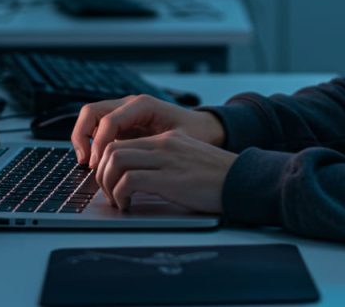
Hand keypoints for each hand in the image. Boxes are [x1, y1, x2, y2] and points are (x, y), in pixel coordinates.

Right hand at [70, 94, 225, 168]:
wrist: (203, 129)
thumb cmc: (194, 134)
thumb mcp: (179, 140)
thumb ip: (157, 147)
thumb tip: (131, 161)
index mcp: (143, 105)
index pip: (109, 120)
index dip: (100, 143)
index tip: (99, 163)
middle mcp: (129, 105)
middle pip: (91, 112)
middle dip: (83, 136)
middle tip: (86, 161)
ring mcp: (123, 113)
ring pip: (90, 118)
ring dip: (83, 139)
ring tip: (87, 162)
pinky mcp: (120, 124)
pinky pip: (96, 128)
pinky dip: (90, 142)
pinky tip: (96, 162)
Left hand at [95, 129, 236, 213]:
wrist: (243, 181)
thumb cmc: (218, 179)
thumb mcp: (188, 161)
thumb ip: (165, 164)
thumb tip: (138, 180)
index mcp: (168, 140)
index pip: (123, 142)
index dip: (108, 164)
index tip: (110, 182)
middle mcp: (164, 145)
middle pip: (112, 149)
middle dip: (102, 174)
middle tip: (109, 193)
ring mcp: (166, 159)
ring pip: (115, 161)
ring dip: (108, 184)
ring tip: (117, 200)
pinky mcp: (169, 178)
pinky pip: (129, 181)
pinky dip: (121, 195)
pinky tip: (129, 205)